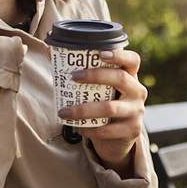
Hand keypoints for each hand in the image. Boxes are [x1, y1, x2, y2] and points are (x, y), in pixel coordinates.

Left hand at [57, 48, 147, 177]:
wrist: (119, 136)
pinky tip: (78, 128)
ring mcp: (136, 111)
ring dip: (84, 110)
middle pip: (120, 78)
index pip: (132, 60)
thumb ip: (81, 71)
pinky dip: (89, 129)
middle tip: (73, 76)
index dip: (119, 55)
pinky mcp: (132, 130)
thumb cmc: (105, 103)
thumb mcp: (100, 87)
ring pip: (110, 108)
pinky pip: (107, 130)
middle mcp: (137, 91)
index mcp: (131, 76)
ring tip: (64, 112)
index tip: (100, 54)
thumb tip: (49, 51)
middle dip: (96, 76)